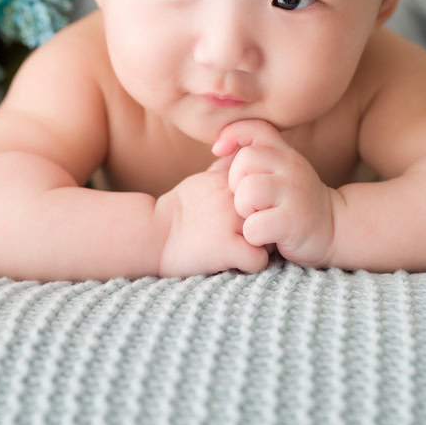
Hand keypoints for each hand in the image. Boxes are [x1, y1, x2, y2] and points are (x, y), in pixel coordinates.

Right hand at [154, 166, 269, 277]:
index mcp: (230, 180)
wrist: (151, 234)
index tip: (259, 214)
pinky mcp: (228, 247)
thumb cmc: (176, 211)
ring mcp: (232, 222)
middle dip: (269, 223)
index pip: (267, 187)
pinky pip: (260, 260)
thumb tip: (237, 159)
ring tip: (248, 249)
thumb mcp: (200, 181)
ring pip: (272, 234)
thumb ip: (223, 170)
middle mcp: (235, 197)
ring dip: (264, 245)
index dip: (266, 203)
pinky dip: (253, 265)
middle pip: (274, 211)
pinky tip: (239, 263)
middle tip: (258, 235)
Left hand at [210, 119, 337, 267]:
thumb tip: (218, 148)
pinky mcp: (293, 222)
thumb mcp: (280, 172)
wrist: (334, 228)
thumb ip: (255, 159)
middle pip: (243, 162)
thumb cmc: (294, 201)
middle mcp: (292, 167)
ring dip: (244, 210)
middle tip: (249, 200)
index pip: (254, 128)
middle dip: (235, 184)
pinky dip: (252, 235)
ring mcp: (294, 194)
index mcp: (285, 154)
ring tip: (256, 217)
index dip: (231, 135)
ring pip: (247, 193)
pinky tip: (265, 236)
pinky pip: (254, 226)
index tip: (220, 152)